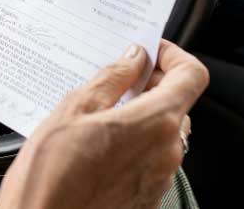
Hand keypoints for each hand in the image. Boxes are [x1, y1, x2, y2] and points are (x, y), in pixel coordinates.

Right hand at [0, 40, 207, 208]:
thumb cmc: (51, 174)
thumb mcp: (75, 108)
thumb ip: (112, 78)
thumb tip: (133, 58)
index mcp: (155, 123)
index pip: (192, 76)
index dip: (174, 56)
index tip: (150, 50)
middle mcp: (166, 153)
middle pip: (177, 103)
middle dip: (151, 85)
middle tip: (117, 78)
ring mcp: (159, 179)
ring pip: (163, 132)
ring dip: (141, 115)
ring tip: (101, 112)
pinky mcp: (146, 198)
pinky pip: (151, 160)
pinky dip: (135, 143)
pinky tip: (100, 142)